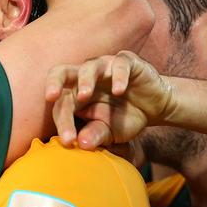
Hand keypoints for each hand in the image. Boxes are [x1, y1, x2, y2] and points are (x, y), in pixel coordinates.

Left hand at [45, 50, 174, 148]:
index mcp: (74, 94)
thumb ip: (95, 135)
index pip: (61, 105)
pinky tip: (118, 90)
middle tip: (51, 97)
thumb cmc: (124, 118)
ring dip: (85, 81)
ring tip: (84, 96)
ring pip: (89, 66)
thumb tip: (82, 144)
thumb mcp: (109, 131)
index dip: (62, 122)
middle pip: (62, 72)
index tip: (68, 141)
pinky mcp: (127, 62)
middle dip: (53, 82)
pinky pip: (120, 64)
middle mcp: (85, 77)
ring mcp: (105, 66)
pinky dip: (118, 76)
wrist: (155, 107)